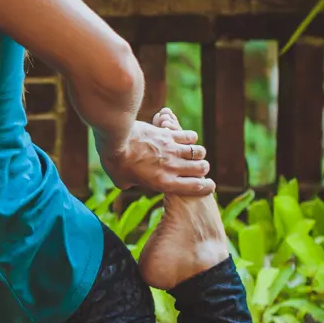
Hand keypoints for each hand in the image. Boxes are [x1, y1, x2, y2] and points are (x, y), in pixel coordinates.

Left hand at [98, 106, 213, 196]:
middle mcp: (173, 167)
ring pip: (199, 152)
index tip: (208, 185)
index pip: (196, 188)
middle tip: (198, 168)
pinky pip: (189, 136)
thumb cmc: (115, 162)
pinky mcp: (169, 134)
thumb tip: (130, 182)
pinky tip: (184, 138)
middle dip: (202, 169)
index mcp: (164, 183)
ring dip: (198, 153)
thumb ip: (132, 183)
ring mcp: (173, 150)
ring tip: (192, 153)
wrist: (115, 139)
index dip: (206, 187)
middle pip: (202, 169)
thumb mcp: (121, 180)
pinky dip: (190, 138)